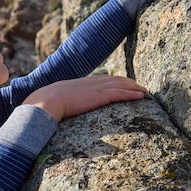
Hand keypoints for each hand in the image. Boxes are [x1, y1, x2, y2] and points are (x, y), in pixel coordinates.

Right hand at [22, 76, 147, 121]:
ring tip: (145, 91)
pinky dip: (133, 93)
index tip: (123, 83)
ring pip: (121, 85)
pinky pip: (121, 93)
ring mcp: (96, 88)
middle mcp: (91, 82)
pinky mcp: (100, 96)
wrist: (46, 101)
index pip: (102, 79)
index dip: (115, 81)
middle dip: (129, 82)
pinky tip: (142, 96)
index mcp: (81, 83)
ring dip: (135, 87)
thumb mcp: (55, 100)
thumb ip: (61, 102)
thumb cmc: (46, 104)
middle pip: (115, 79)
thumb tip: (58, 110)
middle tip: (140, 86)